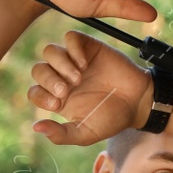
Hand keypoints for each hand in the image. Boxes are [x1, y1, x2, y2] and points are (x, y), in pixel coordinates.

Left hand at [28, 31, 153, 145]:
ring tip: (78, 77)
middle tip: (65, 91)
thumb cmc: (111, 119)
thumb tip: (35, 128)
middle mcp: (62, 78)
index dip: (41, 96)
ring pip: (50, 52)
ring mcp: (74, 60)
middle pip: (39, 70)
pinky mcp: (88, 47)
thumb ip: (61, 134)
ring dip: (60, 64)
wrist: (137, 103)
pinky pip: (70, 38)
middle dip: (48, 80)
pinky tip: (85, 64)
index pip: (35, 92)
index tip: (58, 104)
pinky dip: (73, 49)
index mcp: (58, 98)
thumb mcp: (85, 133)